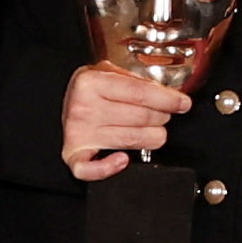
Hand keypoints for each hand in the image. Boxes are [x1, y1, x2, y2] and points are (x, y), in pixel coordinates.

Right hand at [60, 64, 192, 182]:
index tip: (182, 104)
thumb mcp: (107, 72)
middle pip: (140, 117)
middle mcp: (84, 108)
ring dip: (152, 137)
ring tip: (154, 132)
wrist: (59, 104)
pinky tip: (123, 159)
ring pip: (131, 140)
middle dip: (161, 117)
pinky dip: (110, 168)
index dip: (168, 99)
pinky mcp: (74, 155)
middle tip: (164, 116)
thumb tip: (168, 94)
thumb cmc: (88, 91)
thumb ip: (135, 80)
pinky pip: (93, 170)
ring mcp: (79, 133)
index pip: (140, 93)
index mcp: (91, 82)